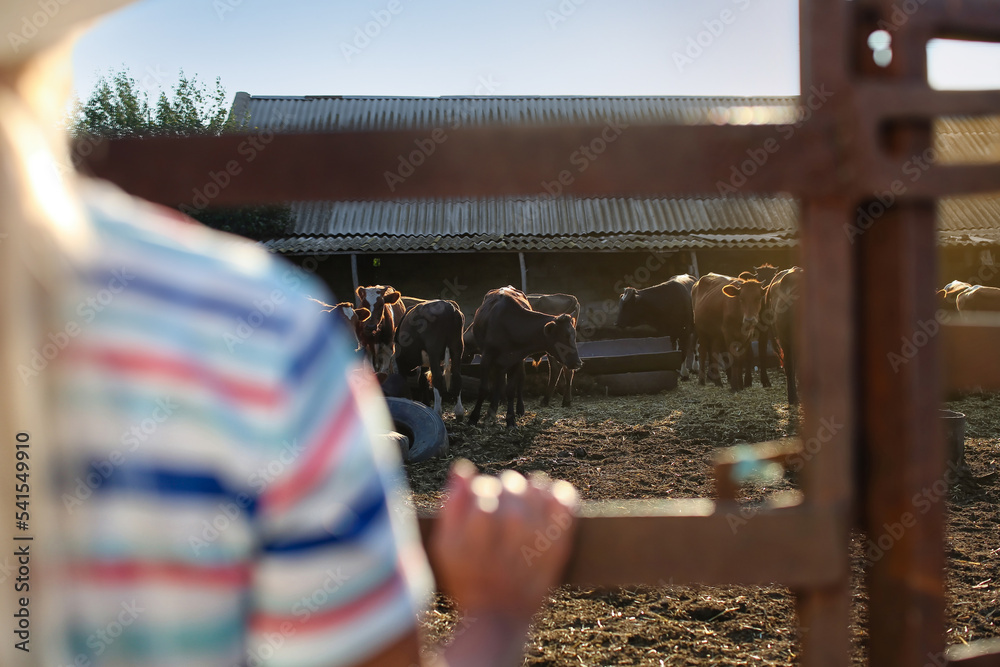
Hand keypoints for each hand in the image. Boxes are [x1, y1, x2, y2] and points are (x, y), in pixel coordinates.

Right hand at [430, 460, 578, 620]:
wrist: (500, 616)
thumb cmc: (467, 579)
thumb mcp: (445, 547)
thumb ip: (452, 506)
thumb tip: (463, 470)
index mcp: (481, 525)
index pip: (485, 486)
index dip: (480, 493)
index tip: (479, 508)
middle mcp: (514, 525)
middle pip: (511, 484)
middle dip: (503, 493)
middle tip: (499, 512)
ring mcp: (541, 532)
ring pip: (538, 485)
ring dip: (528, 492)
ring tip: (521, 509)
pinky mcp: (560, 539)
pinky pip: (566, 499)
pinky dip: (558, 493)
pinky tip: (546, 500)